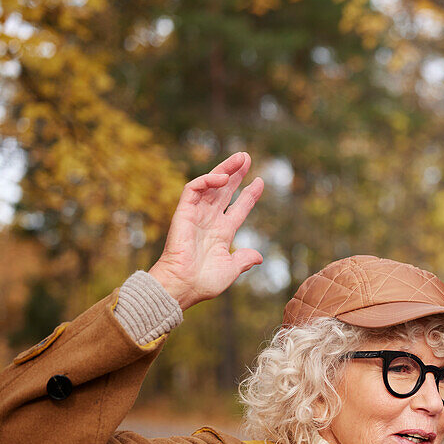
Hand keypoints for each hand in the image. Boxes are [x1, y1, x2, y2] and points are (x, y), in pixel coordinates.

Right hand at [148, 152, 263, 309]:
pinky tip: (223, 177)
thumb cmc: (203, 282)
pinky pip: (193, 189)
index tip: (260, 182)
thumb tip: (259, 256)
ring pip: (211, 185)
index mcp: (222, 233)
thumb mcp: (230, 270)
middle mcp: (210, 220)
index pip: (237, 208)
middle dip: (236, 174)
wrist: (182, 285)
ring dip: (225, 170)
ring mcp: (197, 215)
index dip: (249, 195)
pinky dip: (207, 180)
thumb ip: (244, 260)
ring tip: (241, 158)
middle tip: (246, 157)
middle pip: (225, 191)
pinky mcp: (183, 212)